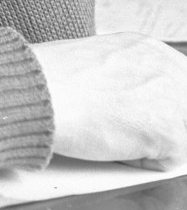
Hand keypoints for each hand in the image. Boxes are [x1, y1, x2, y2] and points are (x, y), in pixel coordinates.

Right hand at [33, 32, 186, 168]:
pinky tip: (107, 143)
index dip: (151, 106)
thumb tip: (125, 100)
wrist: (37, 91)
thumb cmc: (48, 79)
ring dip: (146, 141)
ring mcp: (173, 97)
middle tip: (120, 127)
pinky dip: (136, 161)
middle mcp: (165, 65)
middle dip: (156, 123)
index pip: (172, 86)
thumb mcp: (94, 63)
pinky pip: (164, 162)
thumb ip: (121, 78)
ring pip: (174, 136)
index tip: (133, 116)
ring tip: (109, 131)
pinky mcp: (170, 131)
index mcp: (146, 48)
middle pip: (179, 109)